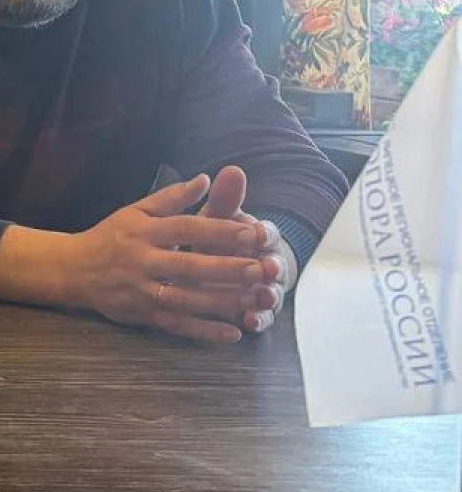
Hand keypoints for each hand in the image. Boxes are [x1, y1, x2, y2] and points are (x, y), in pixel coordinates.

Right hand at [0, 173, 279, 343]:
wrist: (72, 269)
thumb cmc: (110, 236)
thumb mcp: (135, 210)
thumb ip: (172, 197)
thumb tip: (206, 179)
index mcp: (143, 231)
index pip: (185, 228)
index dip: (219, 229)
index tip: (252, 231)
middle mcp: (141, 261)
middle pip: (189, 266)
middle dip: (228, 268)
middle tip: (263, 268)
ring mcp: (140, 290)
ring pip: (186, 299)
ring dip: (222, 301)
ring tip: (255, 299)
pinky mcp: (140, 314)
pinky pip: (176, 325)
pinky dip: (204, 331)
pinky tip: (232, 333)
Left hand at [198, 166, 294, 334]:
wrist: (223, 264)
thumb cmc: (219, 237)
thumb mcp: (218, 217)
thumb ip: (226, 199)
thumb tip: (232, 170)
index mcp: (258, 238)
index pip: (266, 233)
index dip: (264, 233)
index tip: (259, 232)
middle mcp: (265, 264)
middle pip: (273, 265)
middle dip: (272, 266)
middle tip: (269, 267)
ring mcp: (262, 288)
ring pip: (269, 293)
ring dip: (268, 296)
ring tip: (264, 296)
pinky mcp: (254, 310)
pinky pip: (258, 317)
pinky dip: (256, 319)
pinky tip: (249, 322)